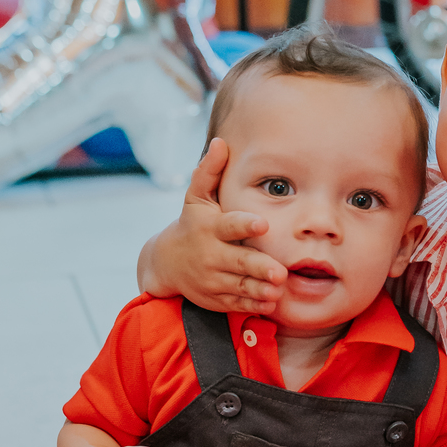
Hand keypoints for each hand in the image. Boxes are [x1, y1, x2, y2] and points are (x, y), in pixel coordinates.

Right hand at [141, 138, 287, 312]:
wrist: (166, 262)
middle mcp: (210, 255)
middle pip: (238, 262)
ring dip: (259, 289)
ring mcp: (212, 278)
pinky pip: (236, 302)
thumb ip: (209, 172)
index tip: (263, 224)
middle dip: (259, 268)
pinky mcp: (215, 297)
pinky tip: (269, 302)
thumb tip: (220, 142)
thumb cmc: (192, 224)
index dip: (245, 225)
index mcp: (209, 228)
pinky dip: (253, 304)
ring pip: (239, 285)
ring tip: (278, 289)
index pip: (229, 226)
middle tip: (280, 272)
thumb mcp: (196, 197)